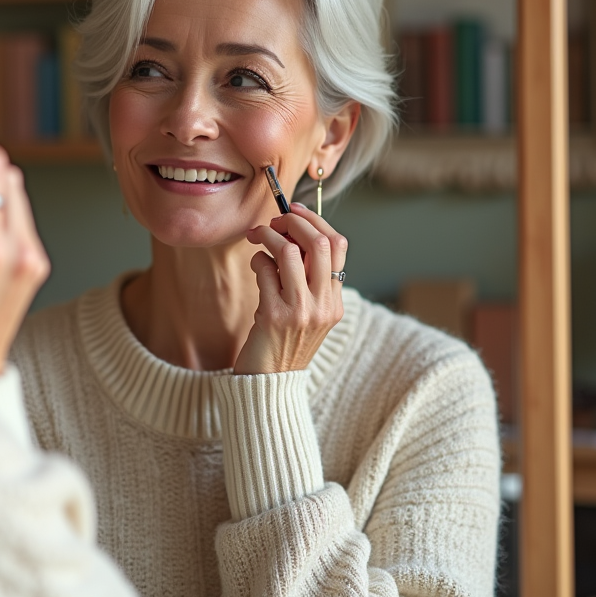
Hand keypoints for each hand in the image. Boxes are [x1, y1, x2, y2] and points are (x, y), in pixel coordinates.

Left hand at [234, 202, 346, 373]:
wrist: (270, 384)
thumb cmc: (284, 343)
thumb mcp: (307, 313)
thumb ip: (307, 279)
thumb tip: (291, 233)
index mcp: (335, 301)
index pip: (339, 246)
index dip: (316, 221)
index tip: (295, 212)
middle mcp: (323, 305)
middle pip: (320, 243)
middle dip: (294, 221)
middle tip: (276, 220)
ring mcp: (300, 311)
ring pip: (289, 252)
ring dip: (270, 236)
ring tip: (259, 238)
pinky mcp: (273, 316)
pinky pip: (265, 270)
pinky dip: (258, 260)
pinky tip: (256, 266)